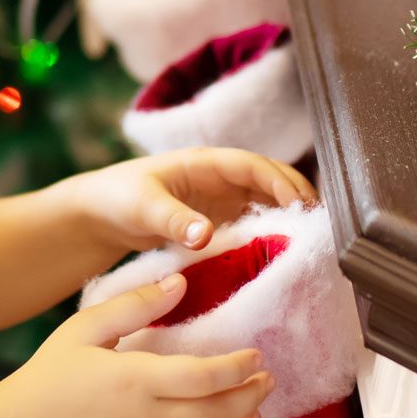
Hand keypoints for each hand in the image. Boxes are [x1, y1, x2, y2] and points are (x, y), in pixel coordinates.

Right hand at [0, 274, 274, 417]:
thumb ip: (136, 305)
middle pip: (217, 414)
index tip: (256, 356)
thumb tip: (181, 280)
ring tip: (252, 413)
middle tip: (266, 381)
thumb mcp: (86, 327)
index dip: (239, 368)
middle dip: (251, 397)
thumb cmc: (51, 373)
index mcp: (135, 378)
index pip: (206, 376)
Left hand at [68, 148, 318, 252]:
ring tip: (311, 243)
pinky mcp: (217, 220)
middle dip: (297, 197)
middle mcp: (219, 178)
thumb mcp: (143, 207)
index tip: (300, 207)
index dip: (281, 183)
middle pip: (270, 181)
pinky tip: (282, 254)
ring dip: (288, 217)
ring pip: (266, 202)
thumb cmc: (116, 198)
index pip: (254, 166)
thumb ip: (174, 220)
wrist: (97, 215)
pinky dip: (270, 234)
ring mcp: (220, 199)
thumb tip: (206, 235)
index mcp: (205, 163)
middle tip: (319, 227)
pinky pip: (252, 223)